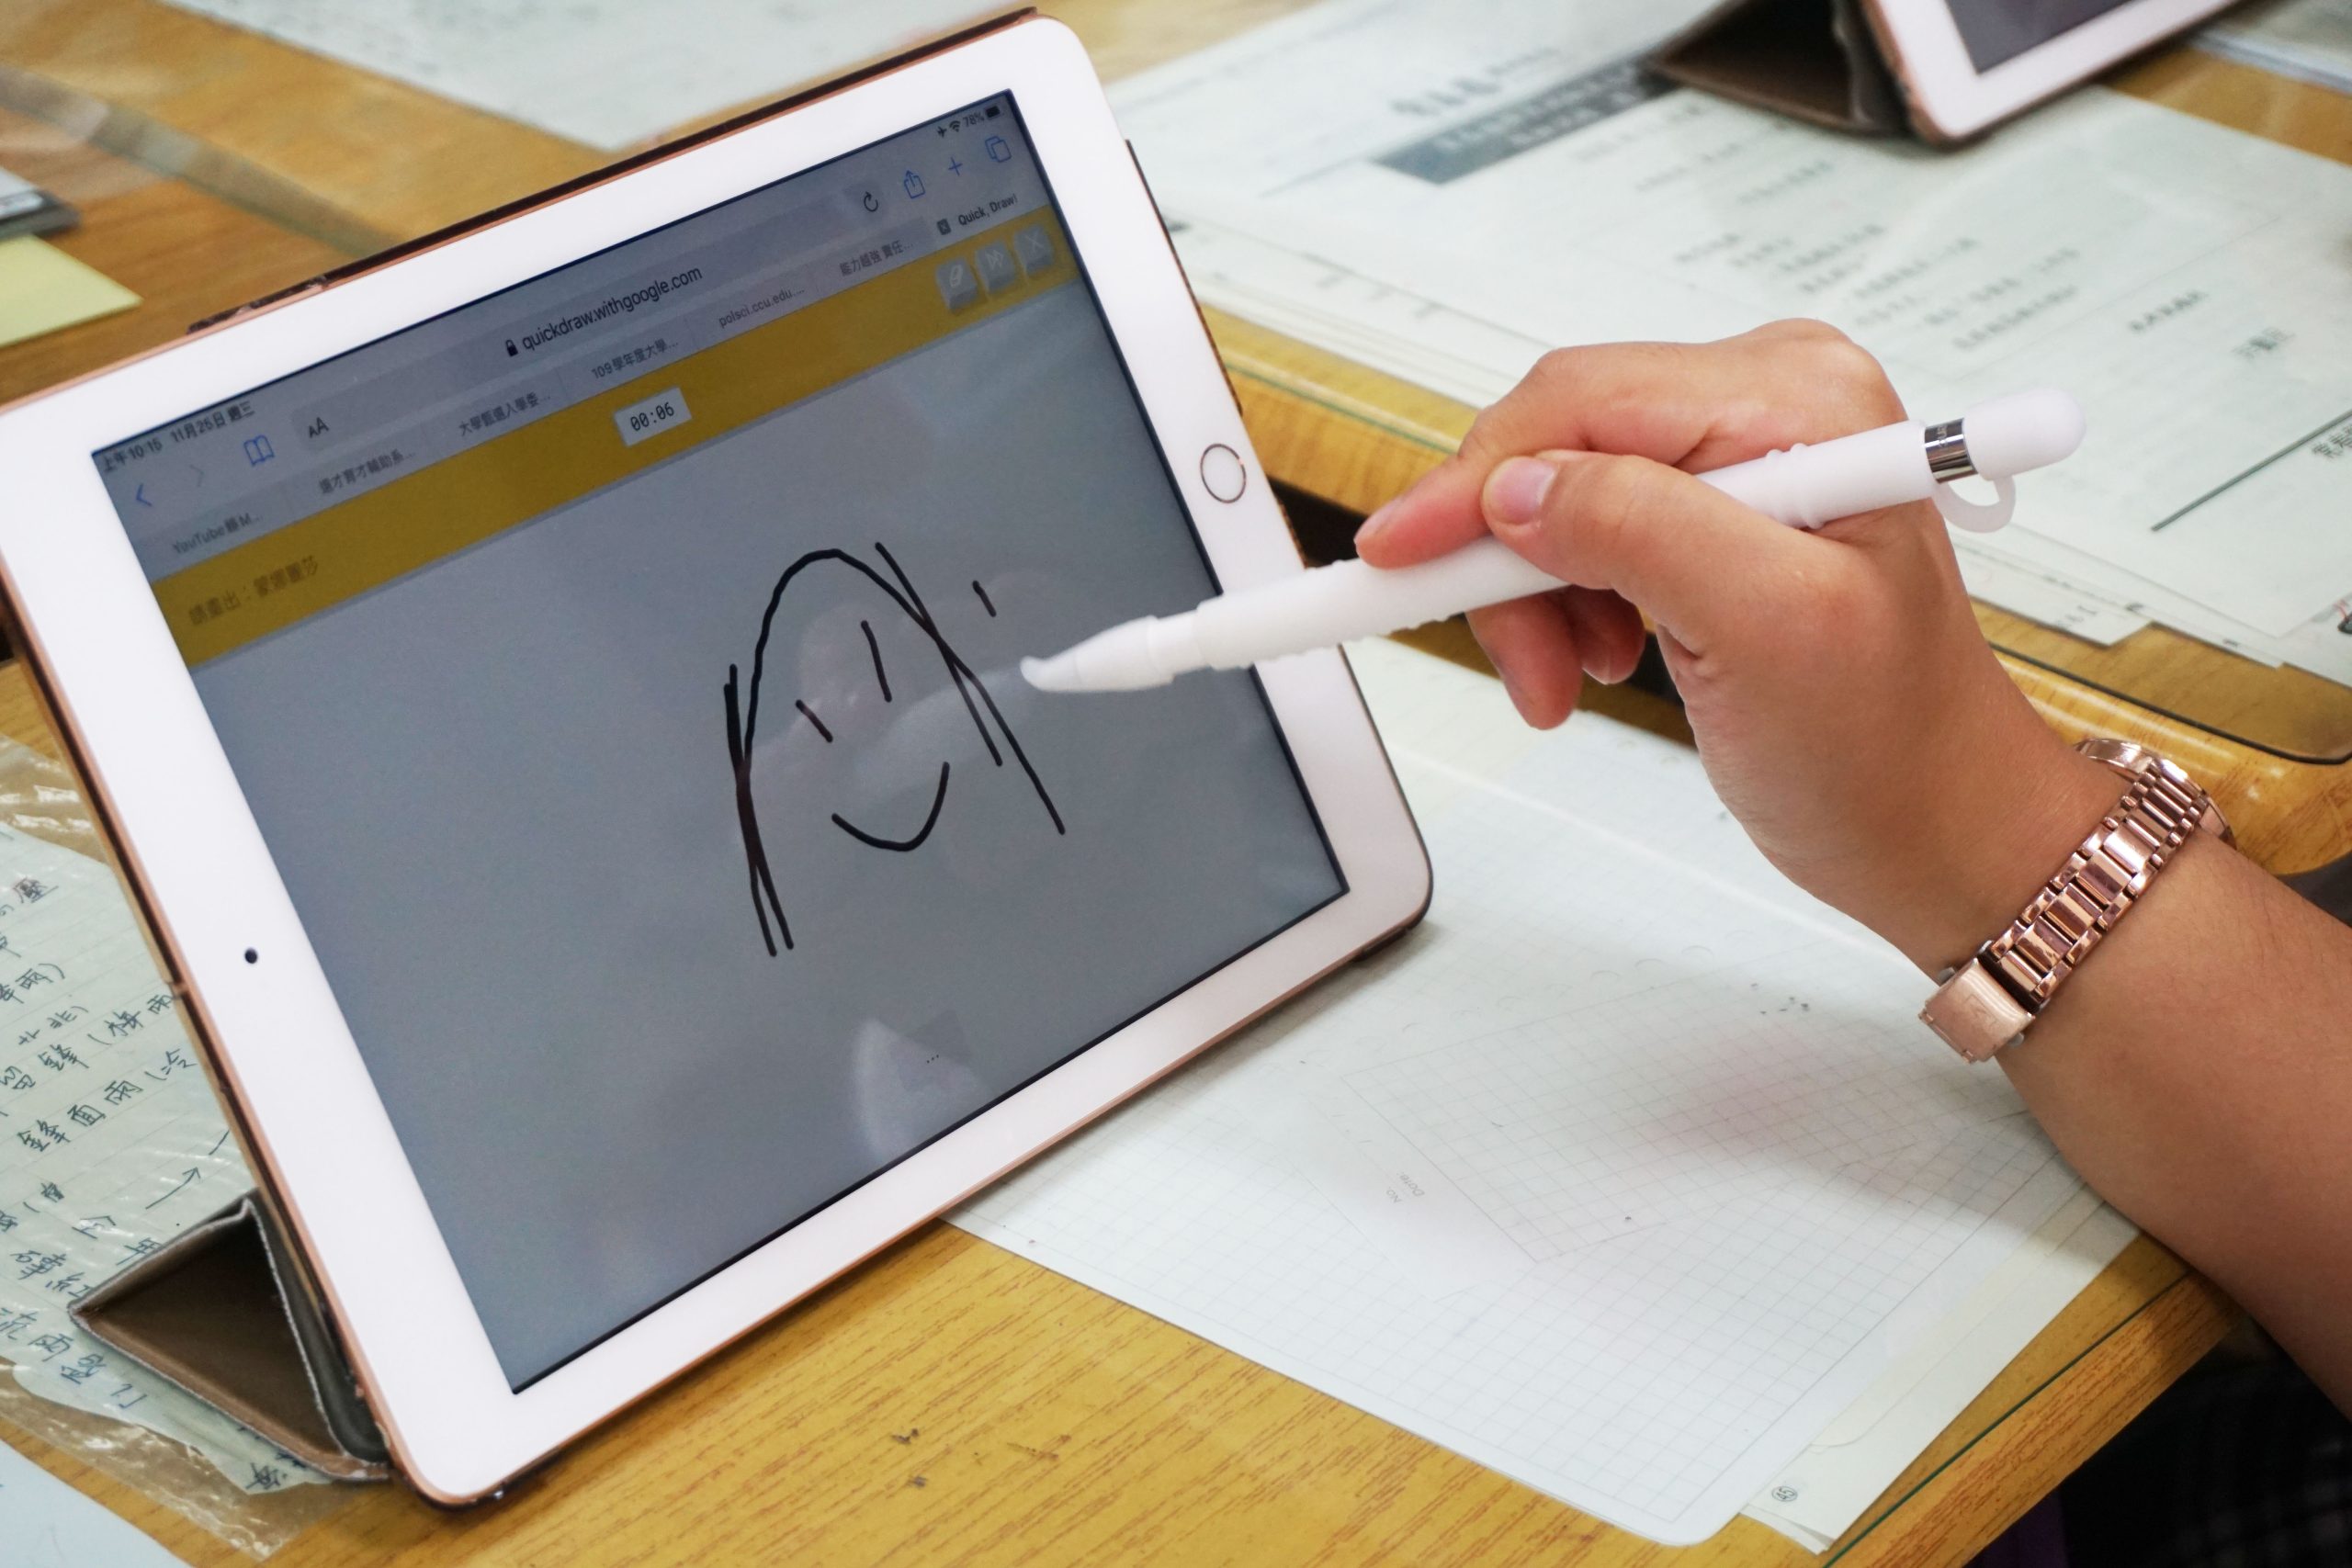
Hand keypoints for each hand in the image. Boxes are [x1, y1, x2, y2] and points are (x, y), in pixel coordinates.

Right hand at [1354, 321, 2121, 971]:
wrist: (1940, 828)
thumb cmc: (1890, 752)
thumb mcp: (1766, 633)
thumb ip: (1637, 530)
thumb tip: (1513, 487)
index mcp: (1799, 400)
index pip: (1579, 401)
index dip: (1471, 482)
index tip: (1390, 557)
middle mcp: (1772, 400)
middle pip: (1558, 441)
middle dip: (1508, 557)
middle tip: (1518, 665)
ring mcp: (1744, 453)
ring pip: (1557, 490)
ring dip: (1536, 595)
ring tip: (1572, 681)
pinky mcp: (1717, 507)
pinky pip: (1587, 526)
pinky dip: (1565, 601)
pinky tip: (1600, 658)